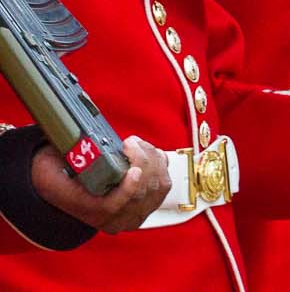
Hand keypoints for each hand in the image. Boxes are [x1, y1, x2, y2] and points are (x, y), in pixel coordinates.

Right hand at [30, 137, 169, 232]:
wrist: (70, 188)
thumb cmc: (62, 175)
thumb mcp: (51, 169)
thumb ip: (67, 161)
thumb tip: (80, 146)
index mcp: (87, 213)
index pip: (112, 208)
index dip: (128, 189)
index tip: (134, 170)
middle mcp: (113, 220)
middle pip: (140, 194)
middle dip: (143, 162)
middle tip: (130, 143)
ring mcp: (133, 214)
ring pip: (157, 187)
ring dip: (153, 160)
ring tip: (137, 145)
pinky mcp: (149, 204)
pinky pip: (164, 185)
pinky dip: (160, 164)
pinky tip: (149, 153)